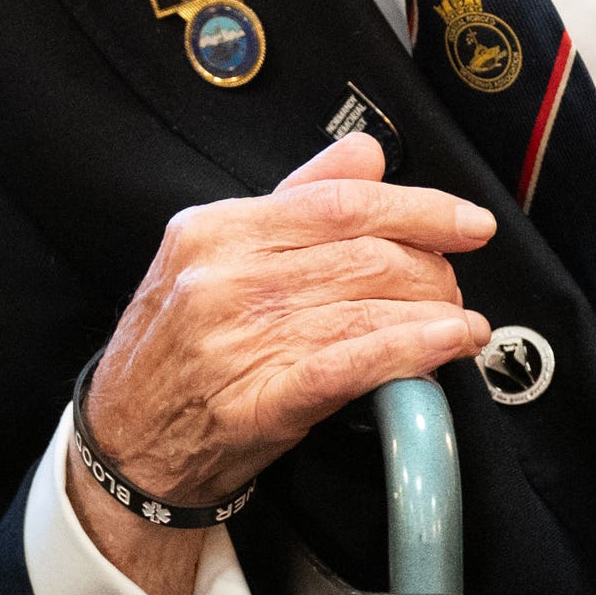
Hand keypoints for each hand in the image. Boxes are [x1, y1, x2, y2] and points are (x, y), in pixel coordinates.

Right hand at [65, 133, 495, 594]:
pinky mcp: (258, 400)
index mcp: (213, 231)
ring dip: (436, 314)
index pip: (336, 204)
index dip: (418, 210)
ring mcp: (236, 340)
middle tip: (451, 287)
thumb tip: (365, 154)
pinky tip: (448, 345)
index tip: (468, 222)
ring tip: (460, 323)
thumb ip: (295, 198)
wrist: (127, 441)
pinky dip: (414, 350)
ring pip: (368, 309)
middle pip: (362, 256)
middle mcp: (222, 279)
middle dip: (432, 270)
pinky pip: (353, 364)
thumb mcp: (213, 255)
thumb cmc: (177, 345)